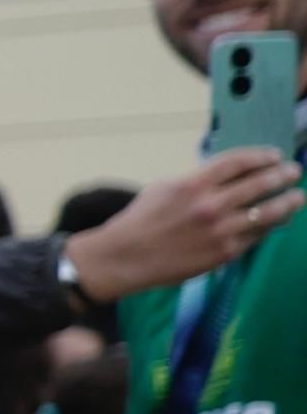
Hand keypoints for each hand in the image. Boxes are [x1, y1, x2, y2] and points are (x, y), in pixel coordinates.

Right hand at [67, 150, 301, 304]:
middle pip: (259, 184)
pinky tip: (275, 221)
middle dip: (282, 176)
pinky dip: (268, 226)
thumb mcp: (164, 188)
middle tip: (293, 172)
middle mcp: (209, 206)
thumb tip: (227, 175)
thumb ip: (197, 180)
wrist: (125, 257)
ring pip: (266, 212)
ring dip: (287, 202)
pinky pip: (256, 235)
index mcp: (193, 184)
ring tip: (297, 198)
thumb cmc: (140, 221)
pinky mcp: (224, 253)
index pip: (238, 162)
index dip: (261, 156)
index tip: (274, 155)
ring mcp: (220, 230)